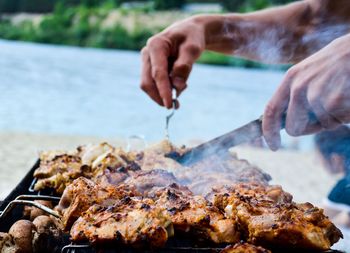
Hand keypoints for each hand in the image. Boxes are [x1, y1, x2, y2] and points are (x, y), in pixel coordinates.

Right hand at [140, 16, 205, 107]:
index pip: (157, 73)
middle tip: (176, 106)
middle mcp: (147, 53)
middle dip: (160, 96)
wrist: (189, 33)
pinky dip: (165, 90)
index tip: (169, 105)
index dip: (163, 90)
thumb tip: (177, 85)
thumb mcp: (193, 48)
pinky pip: (155, 84)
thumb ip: (184, 66)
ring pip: (149, 85)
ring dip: (164, 94)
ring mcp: (147, 62)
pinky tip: (179, 85)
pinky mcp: (150, 69)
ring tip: (183, 88)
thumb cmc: (192, 38)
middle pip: (147, 82)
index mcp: (156, 45)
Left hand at [263, 34, 349, 150]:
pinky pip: (338, 122)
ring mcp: (316, 94)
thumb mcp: (311, 72)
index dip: (269, 131)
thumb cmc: (339, 62)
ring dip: (334, 118)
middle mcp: (299, 86)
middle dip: (308, 128)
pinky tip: (349, 96)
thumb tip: (288, 125)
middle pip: (293, 127)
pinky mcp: (334, 101)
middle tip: (325, 116)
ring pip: (322, 125)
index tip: (273, 146)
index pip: (271, 110)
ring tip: (343, 94)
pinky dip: (346, 116)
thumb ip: (297, 95)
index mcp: (291, 78)